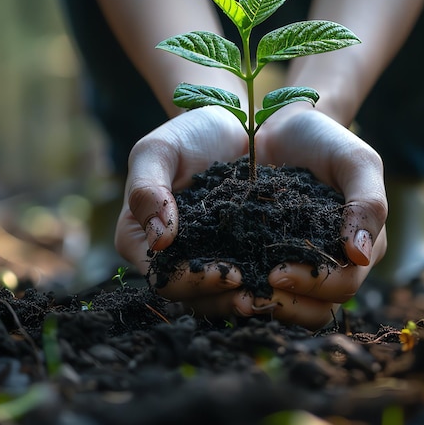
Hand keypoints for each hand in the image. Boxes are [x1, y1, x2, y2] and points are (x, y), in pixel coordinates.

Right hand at [115, 106, 261, 316]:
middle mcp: (170, 255)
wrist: (228, 124)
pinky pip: (244, 276)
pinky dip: (259, 283)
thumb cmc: (187, 134)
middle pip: (190, 295)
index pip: (163, 276)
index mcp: (140, 238)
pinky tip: (283, 285)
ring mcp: (203, 255)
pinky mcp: (234, 251)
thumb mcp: (158, 151)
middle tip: (255, 297)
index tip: (226, 274)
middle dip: (221, 299)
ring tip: (270, 296)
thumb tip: (160, 240)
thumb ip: (147, 190)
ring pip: (217, 295)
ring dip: (241, 300)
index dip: (192, 282)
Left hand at [251, 105, 387, 328]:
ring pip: (287, 308)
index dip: (315, 285)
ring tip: (233, 294)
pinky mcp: (262, 258)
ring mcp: (294, 265)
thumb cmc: (326, 143)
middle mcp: (327, 265)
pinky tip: (219, 281)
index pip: (343, 285)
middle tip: (250, 293)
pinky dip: (240, 291)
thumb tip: (360, 255)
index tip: (277, 272)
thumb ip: (368, 203)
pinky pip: (257, 288)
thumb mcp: (356, 162)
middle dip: (286, 305)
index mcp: (355, 250)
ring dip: (262, 306)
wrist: (284, 127)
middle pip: (316, 310)